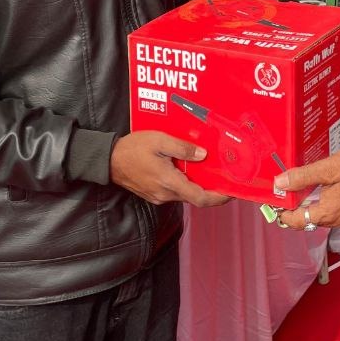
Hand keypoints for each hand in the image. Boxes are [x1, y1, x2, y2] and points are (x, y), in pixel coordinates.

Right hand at [109, 131, 230, 207]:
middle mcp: (165, 194)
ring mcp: (159, 196)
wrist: (108, 161)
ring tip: (207, 170)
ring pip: (184, 193)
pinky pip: (174, 191)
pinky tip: (186, 170)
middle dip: (211, 190)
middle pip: (195, 197)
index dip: (219, 198)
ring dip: (197, 185)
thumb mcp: (160, 142)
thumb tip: (202, 155)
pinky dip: (185, 183)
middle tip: (224, 178)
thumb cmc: (132, 149)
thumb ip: (182, 149)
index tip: (231, 193)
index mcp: (169, 182)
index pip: (200, 198)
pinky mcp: (153, 194)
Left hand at [273, 146, 339, 229]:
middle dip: (296, 208)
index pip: (296, 222)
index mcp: (327, 213)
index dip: (283, 213)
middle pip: (308, 220)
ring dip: (311, 206)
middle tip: (287, 192)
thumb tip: (280, 184)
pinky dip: (325, 204)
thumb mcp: (326, 168)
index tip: (276, 202)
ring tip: (304, 189)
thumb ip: (301, 177)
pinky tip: (324, 190)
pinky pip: (334, 213)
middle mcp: (336, 220)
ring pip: (321, 216)